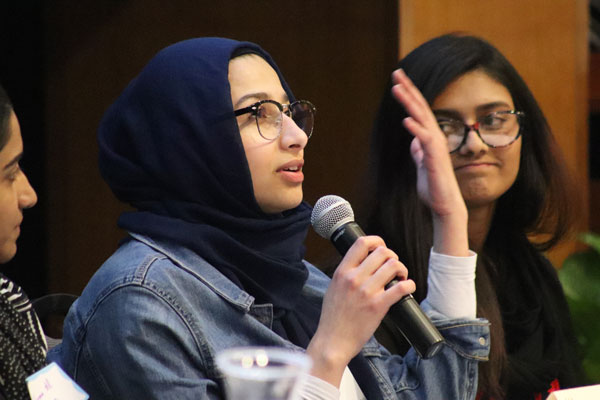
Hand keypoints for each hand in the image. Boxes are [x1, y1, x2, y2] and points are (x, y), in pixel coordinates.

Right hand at [307, 236, 414, 386]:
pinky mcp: (378, 306)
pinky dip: (409, 285)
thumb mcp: (333, 288)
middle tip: (393, 267)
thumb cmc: (333, 318)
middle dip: (392, 257)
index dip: (376, 241)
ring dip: (401, 269)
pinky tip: (407, 288)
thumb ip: (345, 274)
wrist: (333, 341)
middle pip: (382, 252)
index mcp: (342, 272)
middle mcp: (354, 278)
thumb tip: (361, 263)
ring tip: (400, 277)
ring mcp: (367, 291)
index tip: (382, 247)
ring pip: (393, 266)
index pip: (361, 243)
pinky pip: (401, 288)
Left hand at [391, 69, 468, 255]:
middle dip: (408, 89)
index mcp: (429, 137)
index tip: (398, 80)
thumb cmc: (434, 186)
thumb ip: (419, 151)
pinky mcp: (434, 158)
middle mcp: (434, 137)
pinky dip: (416, 129)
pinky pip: (425, 140)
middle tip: (397, 72)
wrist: (444, 205)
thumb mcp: (421, 164)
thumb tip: (415, 142)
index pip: (418, 110)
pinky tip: (406, 120)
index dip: (408, 94)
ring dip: (409, 103)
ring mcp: (435, 146)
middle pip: (419, 107)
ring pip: (421, 118)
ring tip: (397, 88)